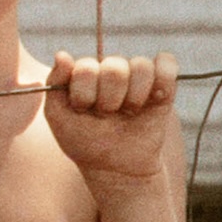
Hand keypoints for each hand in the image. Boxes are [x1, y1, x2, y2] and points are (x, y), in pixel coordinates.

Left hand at [44, 50, 179, 182]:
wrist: (115, 167)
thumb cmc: (84, 141)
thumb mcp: (58, 117)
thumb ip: (55, 83)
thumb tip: (62, 54)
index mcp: (84, 73)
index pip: (85, 67)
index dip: (84, 94)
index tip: (82, 110)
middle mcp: (110, 70)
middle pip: (114, 67)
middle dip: (109, 100)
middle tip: (107, 115)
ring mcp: (137, 76)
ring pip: (141, 66)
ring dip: (134, 98)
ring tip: (128, 114)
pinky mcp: (163, 85)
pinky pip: (167, 64)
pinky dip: (162, 82)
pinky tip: (154, 100)